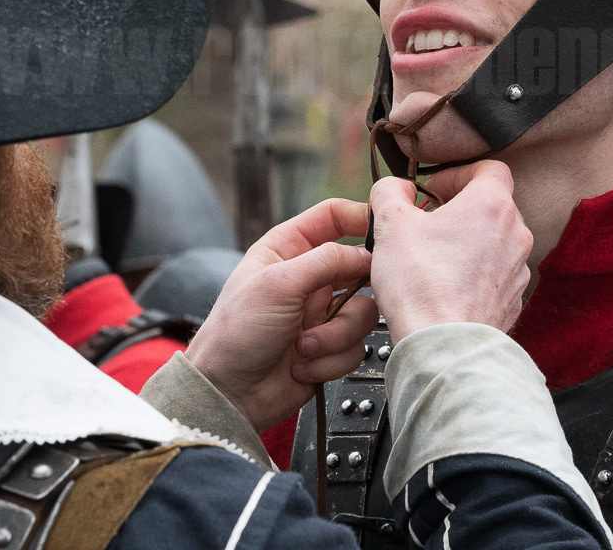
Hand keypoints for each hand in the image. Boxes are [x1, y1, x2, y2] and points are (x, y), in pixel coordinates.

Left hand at [185, 198, 378, 432]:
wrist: (229, 394)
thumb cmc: (235, 334)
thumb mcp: (278, 284)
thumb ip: (326, 261)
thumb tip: (367, 255)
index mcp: (288, 249)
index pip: (333, 217)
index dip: (360, 218)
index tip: (383, 231)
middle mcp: (308, 278)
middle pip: (358, 267)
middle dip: (356, 290)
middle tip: (347, 301)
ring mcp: (321, 313)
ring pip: (363, 312)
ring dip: (335, 335)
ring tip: (303, 346)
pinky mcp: (329, 347)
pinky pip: (355, 346)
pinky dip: (330, 358)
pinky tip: (302, 365)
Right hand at [369, 160, 531, 341]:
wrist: (444, 345)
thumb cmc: (421, 284)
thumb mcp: (390, 223)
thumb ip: (390, 191)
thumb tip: (396, 188)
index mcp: (492, 204)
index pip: (489, 168)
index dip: (457, 174)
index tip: (432, 190)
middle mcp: (515, 233)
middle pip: (491, 205)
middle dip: (458, 209)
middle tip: (427, 223)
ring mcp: (518, 269)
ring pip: (494, 241)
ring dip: (467, 242)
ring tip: (433, 257)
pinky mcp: (512, 299)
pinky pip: (494, 274)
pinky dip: (474, 273)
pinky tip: (445, 286)